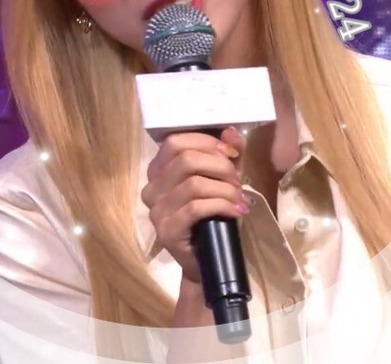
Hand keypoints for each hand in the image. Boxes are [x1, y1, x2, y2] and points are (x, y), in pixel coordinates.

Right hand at [141, 126, 248, 283]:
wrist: (207, 259)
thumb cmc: (212, 214)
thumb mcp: (223, 178)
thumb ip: (228, 153)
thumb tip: (231, 131)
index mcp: (159, 170)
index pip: (175, 142)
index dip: (206, 143)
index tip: (231, 154)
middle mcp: (151, 187)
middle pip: (186, 160)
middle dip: (220, 167)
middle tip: (238, 181)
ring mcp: (156, 210)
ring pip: (194, 184)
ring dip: (225, 188)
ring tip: (239, 198)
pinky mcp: (167, 231)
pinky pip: (196, 208)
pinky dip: (221, 205)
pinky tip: (236, 211)